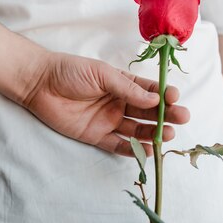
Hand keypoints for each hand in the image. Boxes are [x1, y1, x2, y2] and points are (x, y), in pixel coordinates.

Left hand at [23, 52, 189, 155]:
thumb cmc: (70, 71)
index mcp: (122, 84)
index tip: (175, 98)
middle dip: (165, 116)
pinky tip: (147, 150)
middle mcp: (118, 103)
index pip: (149, 91)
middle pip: (147, 112)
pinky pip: (117, 145)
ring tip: (167, 135)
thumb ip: (127, 88)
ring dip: (152, 133)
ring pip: (136, 130)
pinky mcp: (95, 136)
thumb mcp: (102, 73)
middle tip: (181, 118)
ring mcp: (108, 120)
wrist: (40, 84)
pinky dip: (132, 149)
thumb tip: (155, 101)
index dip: (163, 95)